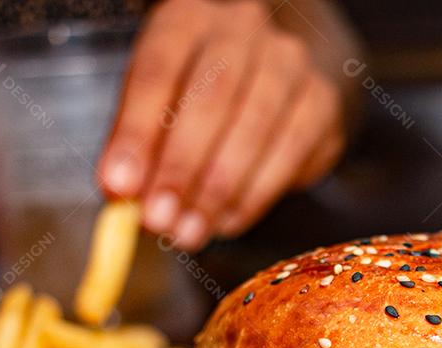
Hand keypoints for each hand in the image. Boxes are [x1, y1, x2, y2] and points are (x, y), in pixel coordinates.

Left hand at [97, 0, 357, 250]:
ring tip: (188, 232)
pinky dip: (254, 195)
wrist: (269, 86)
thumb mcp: (153, 110)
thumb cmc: (196, 99)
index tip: (120, 187)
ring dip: (218, 189)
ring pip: (255, 125)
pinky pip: (290, 152)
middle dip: (181, 166)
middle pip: (212, 94)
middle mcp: (242, 28)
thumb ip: (136, 147)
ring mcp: (289, 62)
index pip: (158, 69)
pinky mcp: (321, 101)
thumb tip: (123, 195)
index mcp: (187, 18)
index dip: (136, 132)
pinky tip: (226, 221)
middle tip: (159, 220)